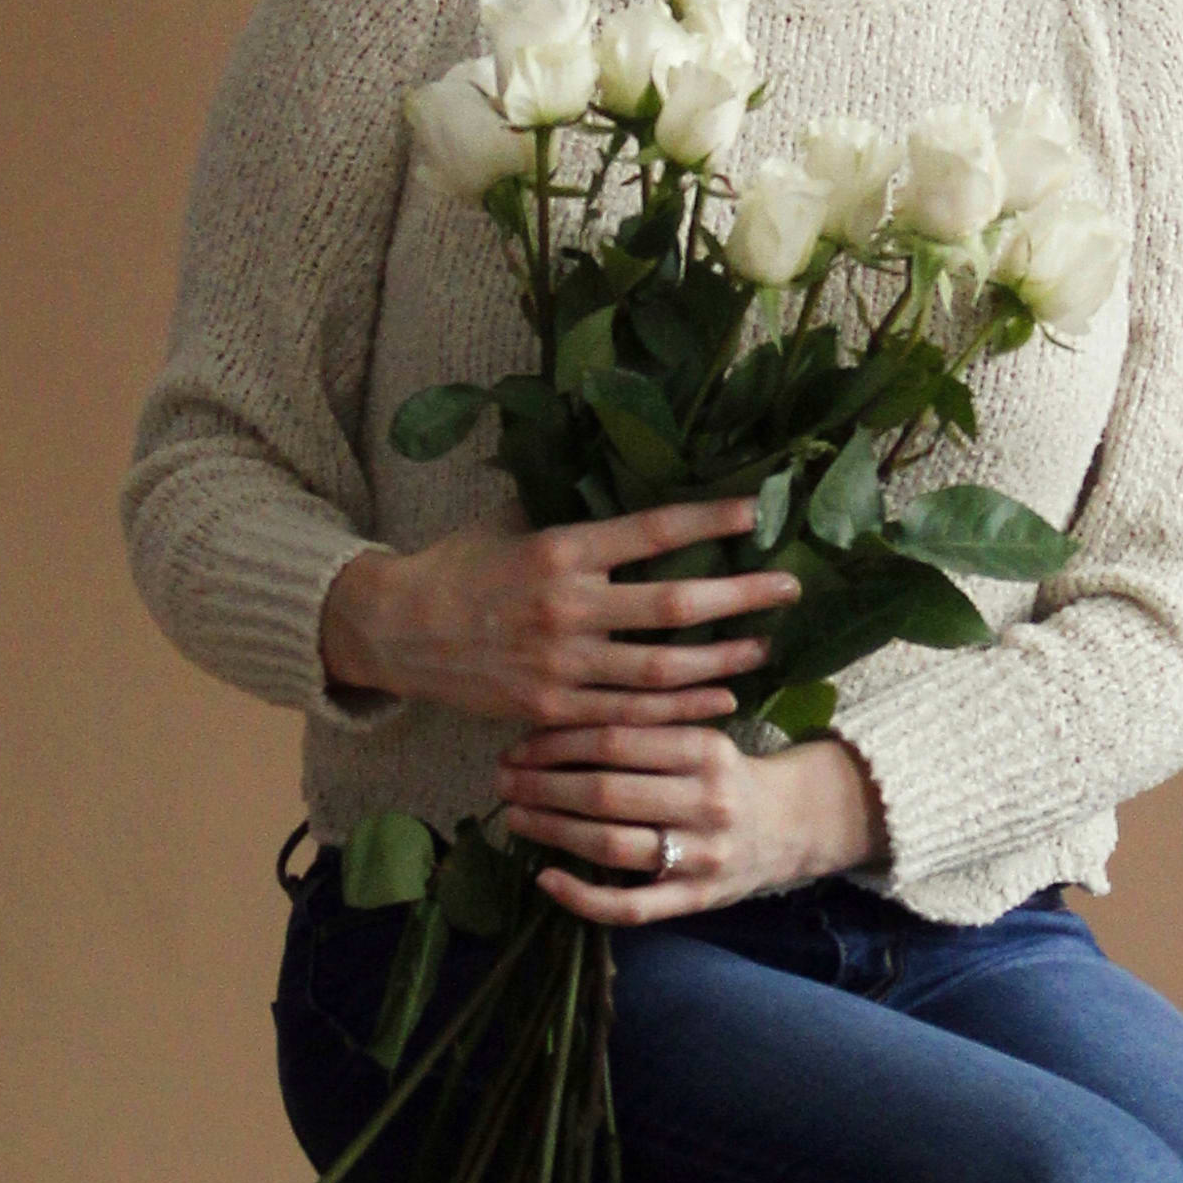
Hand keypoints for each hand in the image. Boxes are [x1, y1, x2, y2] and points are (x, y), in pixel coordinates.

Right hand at [318, 501, 799, 731]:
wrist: (394, 630)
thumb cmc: (457, 567)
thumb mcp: (508, 522)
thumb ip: (565, 508)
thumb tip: (617, 468)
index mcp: (559, 550)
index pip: (651, 531)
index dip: (709, 522)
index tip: (756, 512)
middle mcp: (566, 608)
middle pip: (674, 606)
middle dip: (741, 596)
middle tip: (789, 588)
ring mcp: (560, 665)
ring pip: (661, 669)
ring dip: (723, 659)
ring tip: (765, 645)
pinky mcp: (550, 709)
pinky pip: (629, 713)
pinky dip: (680, 709)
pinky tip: (720, 698)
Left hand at [497, 723, 885, 924]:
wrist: (793, 824)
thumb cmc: (726, 773)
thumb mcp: (700, 735)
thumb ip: (644, 726)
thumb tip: (556, 714)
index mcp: (706, 750)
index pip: (616, 739)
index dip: (556, 742)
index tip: (517, 745)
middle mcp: (707, 802)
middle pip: (606, 792)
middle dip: (543, 785)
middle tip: (502, 780)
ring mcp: (702, 856)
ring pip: (612, 845)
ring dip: (552, 831)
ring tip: (515, 817)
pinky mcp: (695, 900)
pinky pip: (631, 906)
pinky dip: (582, 897)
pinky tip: (545, 878)